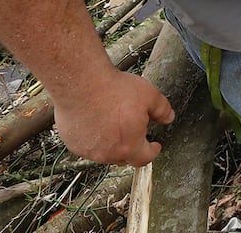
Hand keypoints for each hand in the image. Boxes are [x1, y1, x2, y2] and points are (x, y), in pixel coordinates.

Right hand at [53, 69, 174, 166]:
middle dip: (132, 146)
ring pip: (104, 151)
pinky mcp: (72, 142)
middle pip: (124, 156)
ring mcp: (88, 150)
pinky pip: (87, 144)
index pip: (145, 158)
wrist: (81, 83)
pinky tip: (95, 120)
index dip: (152, 151)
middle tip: (134, 130)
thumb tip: (169, 117)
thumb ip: (162, 110)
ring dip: (111, 142)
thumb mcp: (149, 95)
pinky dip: (93, 137)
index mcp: (129, 146)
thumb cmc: (113, 90)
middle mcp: (107, 154)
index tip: (154, 146)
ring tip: (114, 122)